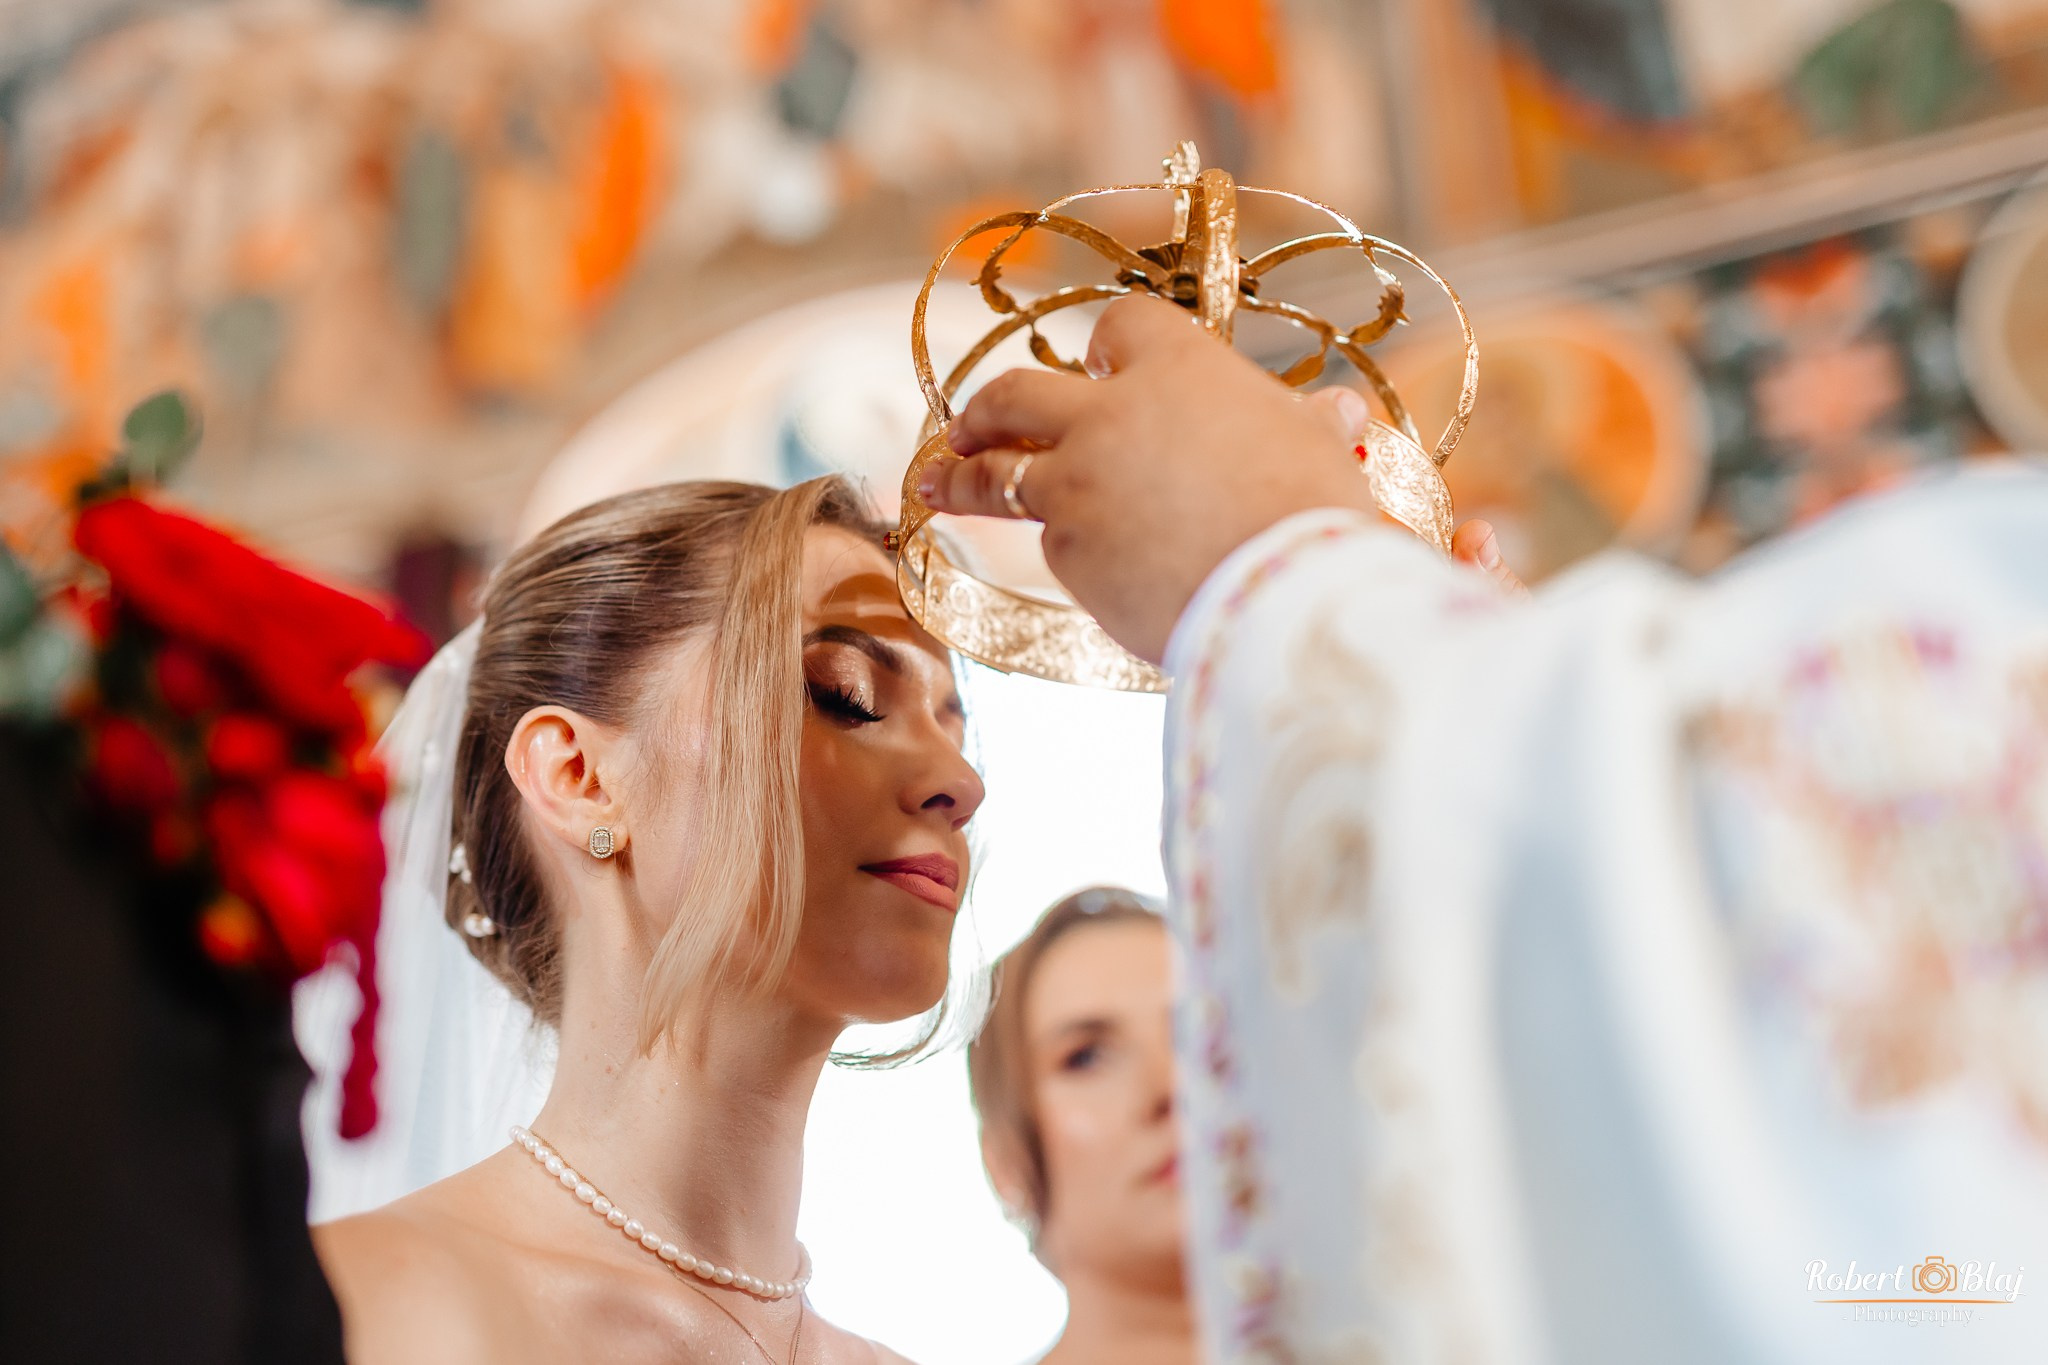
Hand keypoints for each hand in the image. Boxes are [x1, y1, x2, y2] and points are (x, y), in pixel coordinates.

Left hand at [918, 295, 1520, 662]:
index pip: (1121, 329)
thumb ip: (1308, 426)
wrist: (1282, 596)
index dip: (1111, 349)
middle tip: (963, 424)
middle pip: (1017, 394)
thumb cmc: (1316, 514)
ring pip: (995, 472)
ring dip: (959, 474)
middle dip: (984, 408)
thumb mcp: (1319, 450)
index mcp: (1178, 368)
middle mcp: (1109, 416)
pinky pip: (1049, 543)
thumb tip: (1339, 413)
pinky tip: (1070, 564)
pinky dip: (1058, 547)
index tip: (1099, 366)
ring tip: (930, 480)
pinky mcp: (1066, 553)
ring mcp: (1075, 484)